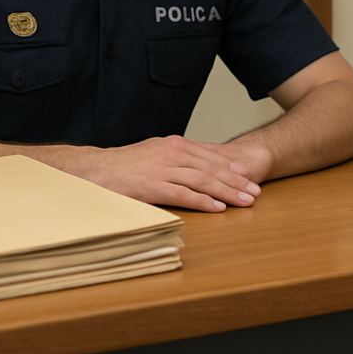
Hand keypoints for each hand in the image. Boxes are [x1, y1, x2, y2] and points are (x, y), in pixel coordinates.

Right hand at [77, 135, 262, 212]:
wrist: (97, 170)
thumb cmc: (125, 165)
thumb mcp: (154, 154)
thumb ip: (175, 159)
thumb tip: (195, 167)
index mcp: (173, 144)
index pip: (209, 155)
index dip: (231, 166)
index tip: (248, 176)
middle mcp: (171, 153)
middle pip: (211, 167)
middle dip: (236, 180)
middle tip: (255, 191)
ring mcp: (163, 169)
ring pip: (202, 179)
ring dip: (227, 191)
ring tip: (245, 201)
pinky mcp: (153, 186)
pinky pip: (183, 194)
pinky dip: (203, 201)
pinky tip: (218, 208)